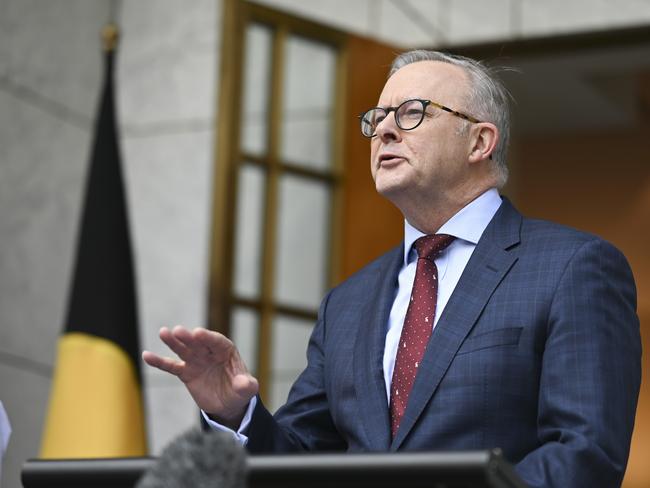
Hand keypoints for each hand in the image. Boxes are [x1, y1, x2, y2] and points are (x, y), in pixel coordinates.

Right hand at [142, 326, 258, 427]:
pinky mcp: (186, 372)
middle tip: (178, 331)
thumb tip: (244, 384)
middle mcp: (209, 352)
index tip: (198, 333)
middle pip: (198, 342)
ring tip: (163, 332)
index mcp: (226, 350)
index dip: (208, 337)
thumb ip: (247, 385)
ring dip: (173, 341)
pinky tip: (147, 355)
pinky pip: (171, 366)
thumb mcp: (247, 390)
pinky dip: (159, 361)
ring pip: (183, 349)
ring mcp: (196, 360)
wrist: (228, 404)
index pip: (217, 342)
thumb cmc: (240, 391)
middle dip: (188, 337)